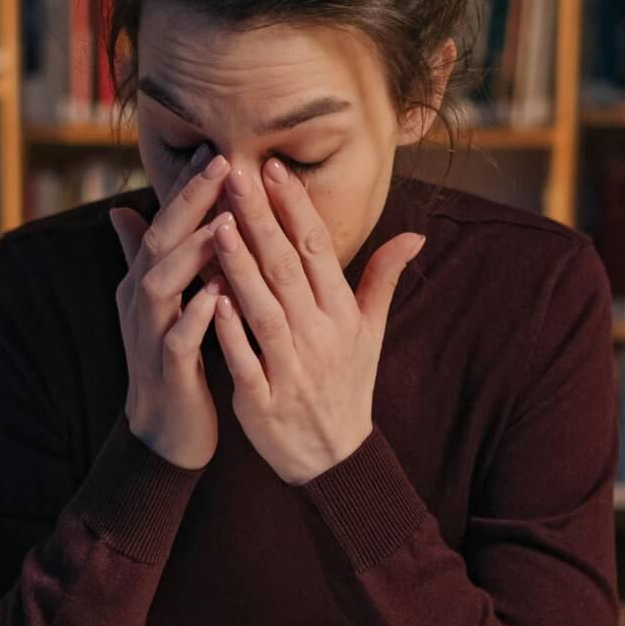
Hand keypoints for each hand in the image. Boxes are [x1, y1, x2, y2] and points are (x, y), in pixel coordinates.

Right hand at [109, 144, 230, 469]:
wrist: (164, 430)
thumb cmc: (171, 358)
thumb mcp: (158, 302)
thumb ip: (143, 257)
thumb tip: (121, 209)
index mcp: (143, 282)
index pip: (164, 223)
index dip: (188, 187)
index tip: (219, 149)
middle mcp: (140, 302)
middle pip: (158, 242)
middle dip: (188, 202)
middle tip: (221, 163)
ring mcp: (149, 335)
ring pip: (162, 285)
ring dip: (191, 252)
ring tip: (223, 222)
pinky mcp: (166, 371)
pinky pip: (177, 339)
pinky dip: (197, 316)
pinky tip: (220, 295)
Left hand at [207, 160, 425, 484]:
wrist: (334, 459)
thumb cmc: (347, 385)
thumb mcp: (371, 333)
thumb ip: (384, 279)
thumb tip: (414, 235)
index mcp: (343, 315)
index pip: (318, 250)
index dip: (295, 208)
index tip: (272, 167)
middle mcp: (321, 338)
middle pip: (288, 271)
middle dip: (262, 221)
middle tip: (236, 175)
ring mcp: (292, 371)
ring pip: (264, 310)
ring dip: (241, 268)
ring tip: (217, 225)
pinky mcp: (264, 402)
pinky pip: (245, 362)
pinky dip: (230, 333)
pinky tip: (210, 299)